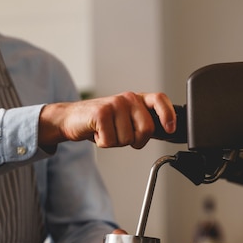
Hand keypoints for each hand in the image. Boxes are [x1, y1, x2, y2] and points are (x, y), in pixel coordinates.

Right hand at [38, 91, 175, 148]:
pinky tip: (97, 133)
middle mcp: (127, 98)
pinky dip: (103, 143)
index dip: (168, 114)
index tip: (170, 129)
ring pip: (127, 139)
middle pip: (146, 129)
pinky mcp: (101, 113)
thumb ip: (143, 123)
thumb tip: (167, 131)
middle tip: (120, 135)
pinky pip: (111, 141)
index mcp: (136, 99)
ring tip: (106, 132)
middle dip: (135, 140)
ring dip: (116, 142)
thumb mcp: (125, 120)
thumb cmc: (101, 122)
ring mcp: (114, 104)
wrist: (72, 119)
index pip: (159, 100)